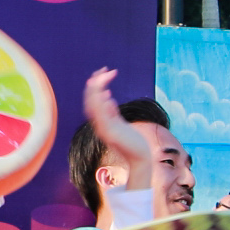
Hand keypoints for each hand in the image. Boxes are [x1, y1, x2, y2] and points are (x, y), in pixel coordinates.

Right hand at [81, 68, 151, 189]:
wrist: (139, 158)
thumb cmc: (132, 142)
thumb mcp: (121, 124)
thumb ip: (113, 113)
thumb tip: (108, 100)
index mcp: (101, 122)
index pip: (92, 101)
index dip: (94, 87)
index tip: (102, 73)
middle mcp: (99, 125)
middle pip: (90, 102)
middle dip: (95, 85)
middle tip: (103, 70)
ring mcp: (104, 130)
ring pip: (94, 108)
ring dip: (97, 92)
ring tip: (101, 78)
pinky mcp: (112, 134)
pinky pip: (103, 118)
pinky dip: (103, 107)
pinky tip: (107, 96)